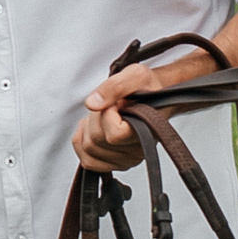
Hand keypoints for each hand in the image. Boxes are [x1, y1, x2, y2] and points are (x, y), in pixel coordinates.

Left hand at [73, 57, 187, 174]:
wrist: (156, 96)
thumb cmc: (148, 87)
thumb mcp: (135, 75)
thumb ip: (114, 87)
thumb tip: (92, 104)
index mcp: (146, 131)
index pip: (114, 134)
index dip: (107, 114)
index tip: (116, 103)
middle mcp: (138, 151)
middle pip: (96, 140)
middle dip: (95, 118)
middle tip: (109, 106)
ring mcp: (127, 160)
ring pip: (88, 150)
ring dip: (87, 129)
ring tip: (103, 116)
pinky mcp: (116, 163)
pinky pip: (88, 161)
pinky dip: (82, 144)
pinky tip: (92, 129)